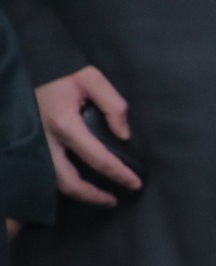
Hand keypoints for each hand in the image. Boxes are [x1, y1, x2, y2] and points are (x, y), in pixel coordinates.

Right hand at [35, 68, 138, 204]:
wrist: (31, 64)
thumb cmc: (61, 72)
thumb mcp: (92, 80)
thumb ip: (114, 106)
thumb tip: (124, 135)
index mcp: (64, 124)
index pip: (98, 159)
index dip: (120, 175)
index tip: (135, 184)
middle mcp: (46, 140)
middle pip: (69, 182)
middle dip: (92, 197)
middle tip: (113, 201)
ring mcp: (34, 144)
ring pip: (53, 181)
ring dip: (77, 193)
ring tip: (99, 196)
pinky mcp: (30, 144)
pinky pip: (46, 171)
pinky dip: (64, 182)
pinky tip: (80, 182)